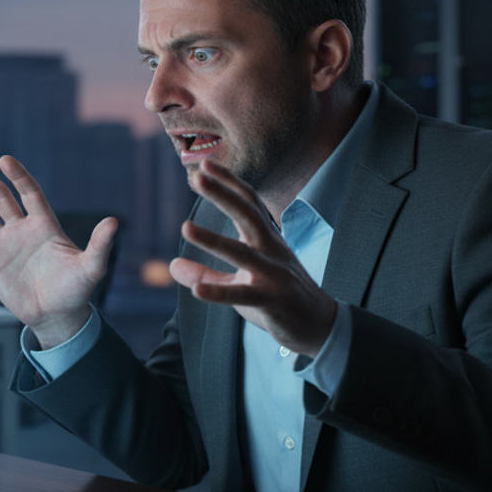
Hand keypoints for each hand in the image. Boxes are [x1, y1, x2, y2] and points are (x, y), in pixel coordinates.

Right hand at [0, 156, 117, 348]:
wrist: (57, 316)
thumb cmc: (76, 290)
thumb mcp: (91, 267)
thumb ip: (99, 245)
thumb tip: (114, 221)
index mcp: (44, 225)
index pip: (29, 193)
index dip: (18, 176)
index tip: (5, 160)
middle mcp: (21, 230)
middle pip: (0, 198)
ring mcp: (4, 246)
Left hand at [169, 161, 335, 356]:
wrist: (318, 326)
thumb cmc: (277, 299)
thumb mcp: (240, 283)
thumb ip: (207, 273)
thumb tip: (173, 266)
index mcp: (265, 241)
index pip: (247, 204)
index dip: (228, 183)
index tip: (204, 165)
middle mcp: (270, 251)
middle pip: (247, 216)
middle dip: (222, 195)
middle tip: (197, 176)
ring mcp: (273, 275)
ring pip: (242, 253)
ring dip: (213, 240)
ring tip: (185, 227)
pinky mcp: (272, 301)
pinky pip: (243, 295)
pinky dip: (220, 292)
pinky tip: (197, 291)